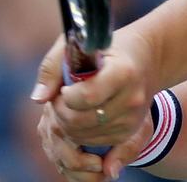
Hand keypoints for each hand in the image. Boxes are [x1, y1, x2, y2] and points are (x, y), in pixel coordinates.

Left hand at [32, 30, 157, 178]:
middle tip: (59, 99)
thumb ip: (53, 67)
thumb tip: (39, 98)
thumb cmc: (107, 48)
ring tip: (70, 107)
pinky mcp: (131, 131)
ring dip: (68, 125)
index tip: (64, 88)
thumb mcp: (79, 44)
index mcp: (123, 72)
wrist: (147, 58)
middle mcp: (132, 98)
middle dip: (60, 113)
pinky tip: (81, 116)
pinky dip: (81, 134)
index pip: (87, 97)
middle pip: (81, 121)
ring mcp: (133, 118)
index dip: (66, 97)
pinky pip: (95, 143)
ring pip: (85, 136)